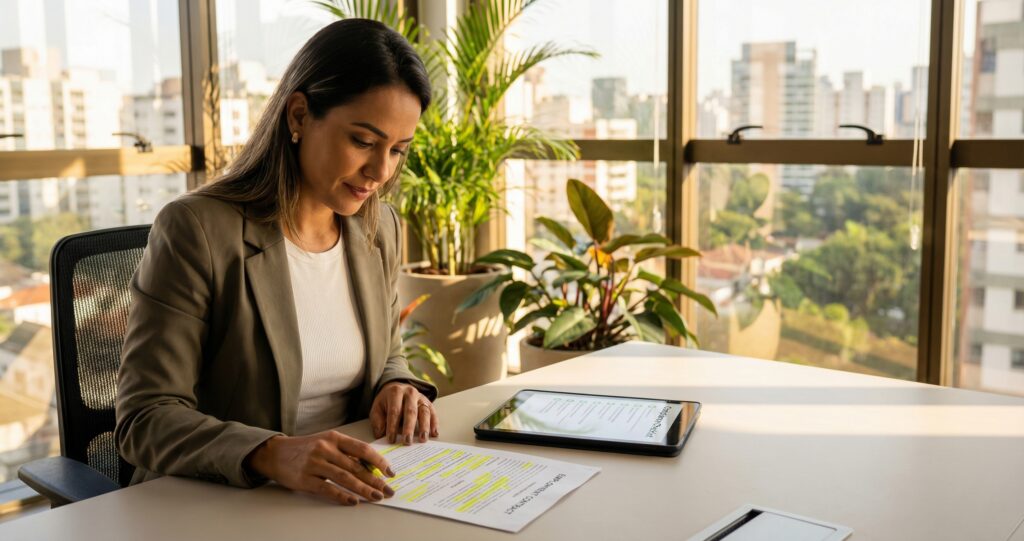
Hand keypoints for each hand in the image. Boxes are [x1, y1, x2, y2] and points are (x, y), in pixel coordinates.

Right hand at [245, 430, 394, 505]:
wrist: (276, 453)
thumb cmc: (307, 448)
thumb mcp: (327, 442)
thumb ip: (347, 453)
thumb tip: (372, 468)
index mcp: (334, 438)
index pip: (362, 449)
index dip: (379, 461)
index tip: (390, 472)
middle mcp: (325, 448)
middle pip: (356, 466)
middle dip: (375, 480)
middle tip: (388, 490)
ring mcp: (314, 463)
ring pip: (344, 478)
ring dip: (363, 489)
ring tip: (376, 497)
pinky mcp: (305, 479)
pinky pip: (327, 489)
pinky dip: (342, 496)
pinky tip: (354, 501)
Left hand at [370, 382, 438, 444]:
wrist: (397, 389)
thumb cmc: (386, 403)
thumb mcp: (377, 409)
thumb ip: (378, 422)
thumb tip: (381, 435)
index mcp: (395, 393)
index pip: (394, 411)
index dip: (392, 426)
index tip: (391, 439)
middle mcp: (410, 393)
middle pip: (410, 411)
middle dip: (409, 427)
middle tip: (407, 441)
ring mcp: (421, 397)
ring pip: (424, 412)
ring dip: (424, 426)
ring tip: (423, 439)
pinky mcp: (428, 403)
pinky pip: (433, 413)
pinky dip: (434, 423)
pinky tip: (434, 434)